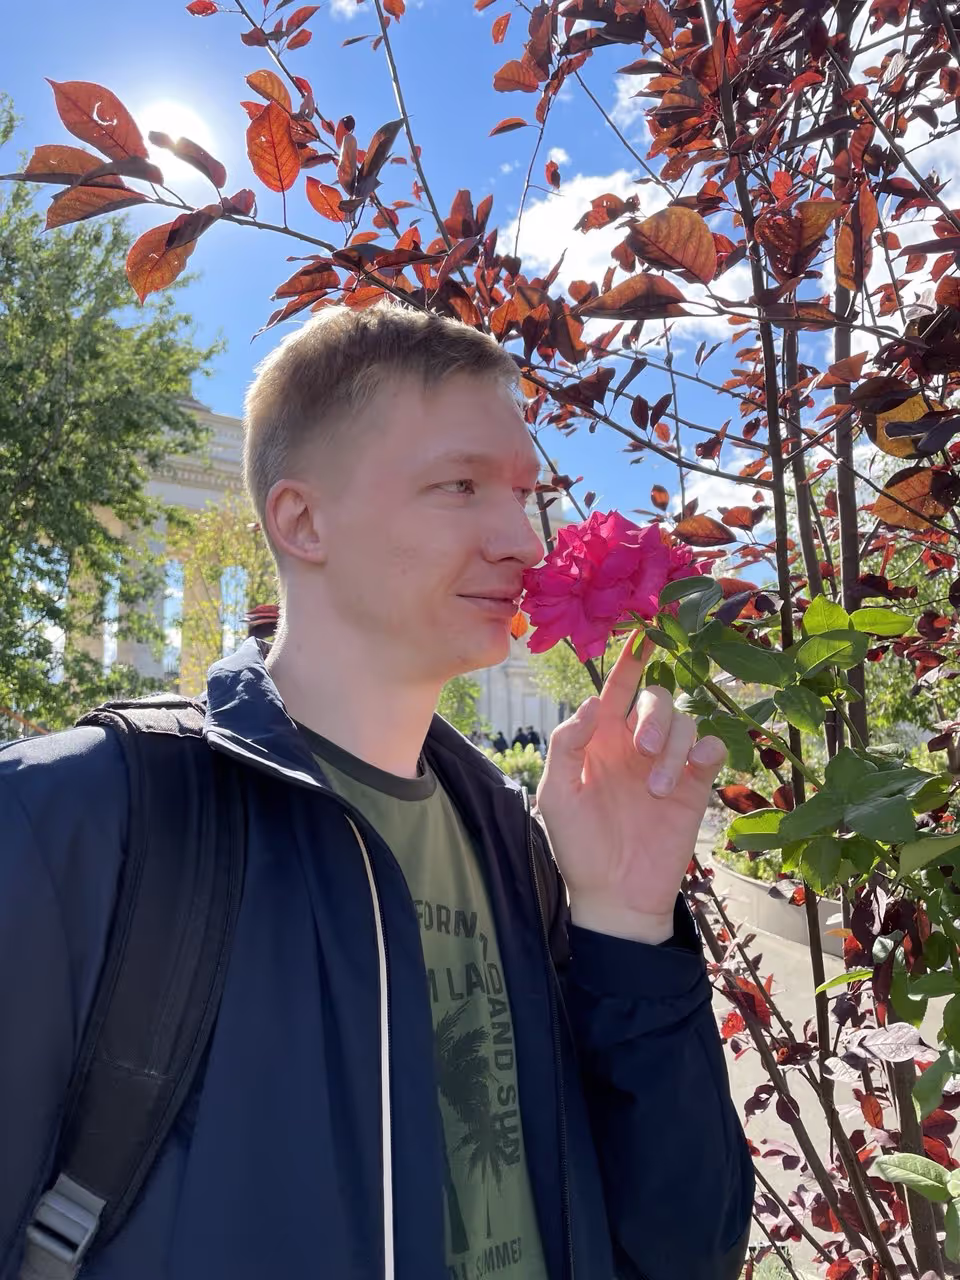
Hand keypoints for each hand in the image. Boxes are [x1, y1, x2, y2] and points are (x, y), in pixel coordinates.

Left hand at [535, 630, 726, 943]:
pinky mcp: (695, 787)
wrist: (614, 895)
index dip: (629, 659)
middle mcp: (635, 743)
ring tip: (656, 789)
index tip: (641, 631)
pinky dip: (705, 750)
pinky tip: (693, 768)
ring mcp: (668, 764)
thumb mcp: (557, 793)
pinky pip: (710, 750)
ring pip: (684, 722)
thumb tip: (593, 703)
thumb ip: (568, 744)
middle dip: (653, 715)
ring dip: (671, 747)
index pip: (617, 688)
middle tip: (641, 750)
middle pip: (657, 698)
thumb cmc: (578, 845)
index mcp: (601, 738)